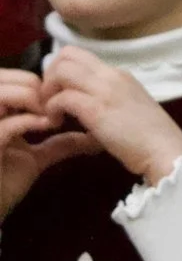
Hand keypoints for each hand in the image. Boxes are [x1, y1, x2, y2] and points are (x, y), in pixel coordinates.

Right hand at [0, 65, 96, 222]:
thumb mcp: (36, 157)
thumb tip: (94, 137)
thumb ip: (60, 143)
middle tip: (56, 105)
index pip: (13, 79)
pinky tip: (46, 125)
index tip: (59, 99)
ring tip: (49, 116)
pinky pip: (3, 126)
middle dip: (36, 86)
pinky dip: (28, 120)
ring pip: (2, 91)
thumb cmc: (5, 182)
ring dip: (30, 98)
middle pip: (6, 77)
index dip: (39, 82)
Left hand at [40, 47, 181, 184]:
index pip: (79, 55)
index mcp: (119, 75)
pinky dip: (51, 109)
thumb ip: (108, 99)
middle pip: (66, 55)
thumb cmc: (151, 137)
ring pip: (61, 71)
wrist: (166, 152)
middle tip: (50, 99)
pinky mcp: (96, 109)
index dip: (59, 70)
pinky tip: (56, 123)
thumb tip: (84, 104)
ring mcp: (105, 90)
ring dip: (48, 91)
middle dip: (49, 75)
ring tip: (51, 111)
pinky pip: (61, 97)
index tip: (59, 92)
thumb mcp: (129, 108)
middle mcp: (111, 75)